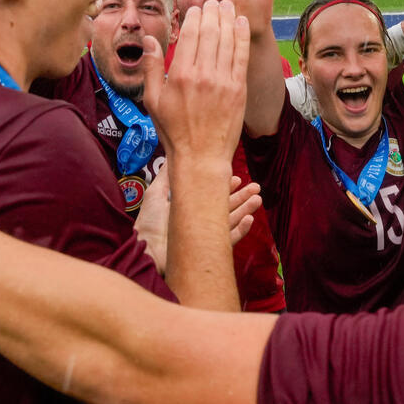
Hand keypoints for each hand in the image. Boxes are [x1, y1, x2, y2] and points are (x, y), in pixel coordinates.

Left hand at [137, 170, 261, 271]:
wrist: (145, 248)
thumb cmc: (148, 222)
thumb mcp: (156, 193)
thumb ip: (166, 175)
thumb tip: (173, 155)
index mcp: (190, 207)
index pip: (212, 195)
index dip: (225, 187)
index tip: (236, 177)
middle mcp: (199, 220)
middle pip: (225, 207)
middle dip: (242, 197)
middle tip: (256, 187)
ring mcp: (204, 235)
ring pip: (230, 220)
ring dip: (245, 210)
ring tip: (258, 200)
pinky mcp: (207, 249)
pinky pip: (228, 240)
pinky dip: (240, 230)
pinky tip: (249, 220)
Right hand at [142, 0, 248, 164]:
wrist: (200, 157)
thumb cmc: (174, 131)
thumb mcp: (153, 101)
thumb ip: (151, 67)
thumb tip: (149, 40)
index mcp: (180, 75)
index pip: (189, 35)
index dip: (194, 17)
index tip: (196, 8)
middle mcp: (203, 74)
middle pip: (210, 32)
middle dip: (212, 12)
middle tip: (213, 1)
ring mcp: (223, 81)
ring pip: (227, 39)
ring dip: (228, 18)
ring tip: (227, 5)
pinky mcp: (239, 89)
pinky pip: (242, 55)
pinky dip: (242, 36)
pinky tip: (242, 23)